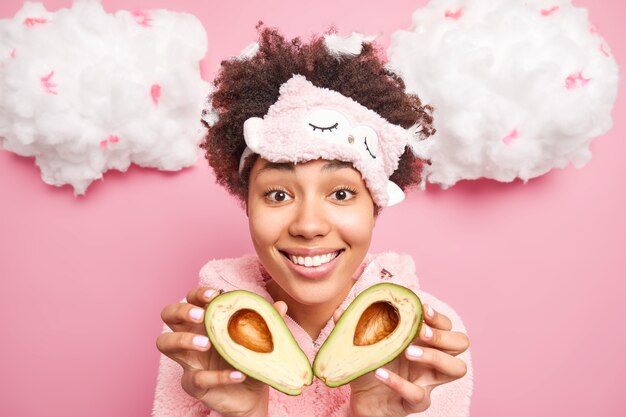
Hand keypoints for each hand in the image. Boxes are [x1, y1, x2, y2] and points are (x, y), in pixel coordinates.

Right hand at [156, 287, 287, 416]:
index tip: (215, 295)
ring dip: (183, 339)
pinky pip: (196, 378)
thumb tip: (281, 305)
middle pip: (168, 314)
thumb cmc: (249, 359)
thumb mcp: (259, 339)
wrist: (252, 395)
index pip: (191, 299)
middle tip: (201, 316)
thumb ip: (267, 321)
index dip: (198, 294)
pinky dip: (218, 376)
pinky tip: (237, 374)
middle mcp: (191, 336)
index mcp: (206, 321)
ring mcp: (188, 360)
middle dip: (181, 310)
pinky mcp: (193, 384)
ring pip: (165, 343)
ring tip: (207, 343)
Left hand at [347, 304, 469, 416]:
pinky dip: (398, 382)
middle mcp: (432, 361)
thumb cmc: (370, 366)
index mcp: (424, 342)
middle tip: (420, 331)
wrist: (362, 400)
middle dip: (442, 334)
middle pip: (460, 343)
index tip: (422, 308)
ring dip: (435, 356)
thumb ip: (355, 326)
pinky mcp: (416, 403)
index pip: (447, 325)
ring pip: (457, 369)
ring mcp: (428, 382)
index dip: (439, 317)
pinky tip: (380, 373)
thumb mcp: (364, 343)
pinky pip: (418, 394)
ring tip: (408, 351)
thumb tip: (339, 310)